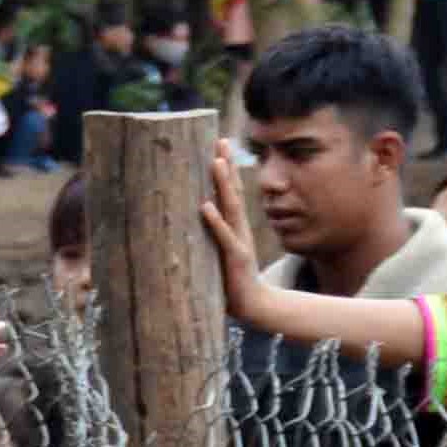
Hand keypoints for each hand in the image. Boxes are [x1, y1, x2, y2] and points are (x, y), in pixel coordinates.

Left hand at [199, 151, 272, 315]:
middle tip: (222, 141)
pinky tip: (206, 206)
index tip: (220, 142)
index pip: (230, 190)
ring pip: (231, 207)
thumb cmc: (230, 277)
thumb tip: (193, 215)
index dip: (226, 167)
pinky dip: (215, 221)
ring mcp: (238, 240)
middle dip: (227, 165)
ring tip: (216, 162)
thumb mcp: (218, 250)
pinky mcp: (235, 257)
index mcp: (235, 224)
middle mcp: (239, 227)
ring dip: (223, 184)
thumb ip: (211, 233)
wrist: (253, 305)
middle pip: (232, 190)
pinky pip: (223, 236)